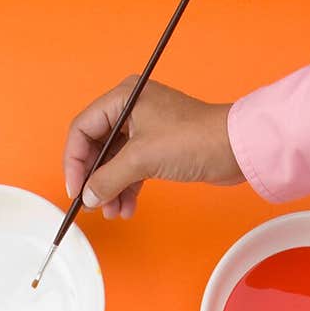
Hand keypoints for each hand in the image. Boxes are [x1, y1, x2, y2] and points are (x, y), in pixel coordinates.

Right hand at [63, 78, 243, 220]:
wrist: (235, 149)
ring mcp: (145, 129)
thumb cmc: (194, 139)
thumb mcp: (141, 159)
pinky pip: (132, 170)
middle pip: (96, 147)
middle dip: (94, 179)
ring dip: (110, 189)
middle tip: (91, 204)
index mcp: (123, 98)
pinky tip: (127, 208)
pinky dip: (127, 189)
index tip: (75, 189)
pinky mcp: (158, 148)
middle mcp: (131, 110)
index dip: (74, 161)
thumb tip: (88, 196)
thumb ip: (108, 178)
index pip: (82, 128)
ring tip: (112, 212)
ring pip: (114, 162)